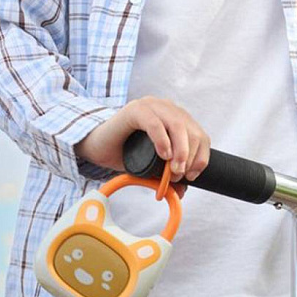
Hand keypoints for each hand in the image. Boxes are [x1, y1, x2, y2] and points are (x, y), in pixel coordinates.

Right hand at [73, 96, 211, 199]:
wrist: (96, 147)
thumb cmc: (124, 153)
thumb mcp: (150, 167)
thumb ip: (166, 175)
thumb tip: (182, 192)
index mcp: (175, 117)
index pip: (200, 135)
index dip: (201, 157)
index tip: (192, 176)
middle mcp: (166, 108)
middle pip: (191, 131)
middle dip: (190, 157)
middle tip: (178, 177)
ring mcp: (151, 105)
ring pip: (177, 125)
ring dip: (180, 151)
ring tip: (173, 170)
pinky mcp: (135, 108)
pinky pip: (155, 123)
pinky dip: (163, 141)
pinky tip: (164, 155)